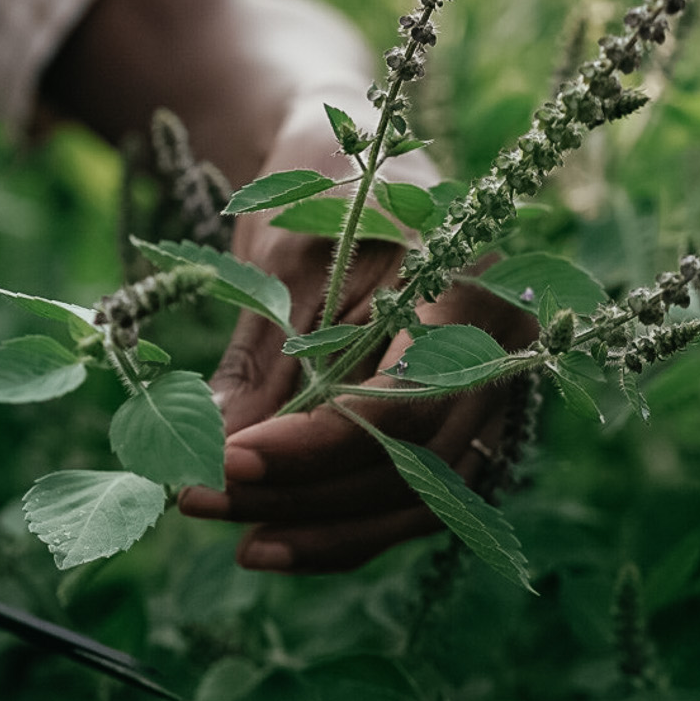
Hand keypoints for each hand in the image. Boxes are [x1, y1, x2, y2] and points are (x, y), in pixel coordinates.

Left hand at [178, 110, 535, 573]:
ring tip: (235, 540)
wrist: (357, 160)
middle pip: (408, 461)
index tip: (225, 465)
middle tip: (197, 503)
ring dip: (320, 528)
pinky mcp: (464, 425)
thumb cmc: (319, 193)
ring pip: (416, 495)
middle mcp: (502, 347)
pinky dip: (346, 527)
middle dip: (299, 495)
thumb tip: (216, 457)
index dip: (312, 446)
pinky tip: (275, 540)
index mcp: (465, 283)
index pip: (401, 400)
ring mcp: (492, 392)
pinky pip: (414, 497)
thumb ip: (259, 363)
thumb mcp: (276, 261)